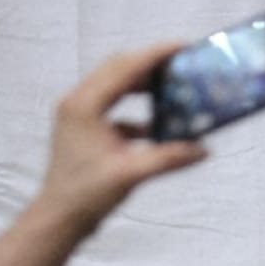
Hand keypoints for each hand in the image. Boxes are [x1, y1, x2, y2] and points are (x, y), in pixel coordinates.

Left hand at [31, 43, 209, 240]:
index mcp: (85, 105)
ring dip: (142, 84)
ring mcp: (78, 115)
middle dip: (150, 64)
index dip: (155, 55)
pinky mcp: (83, 129)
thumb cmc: (87, 194)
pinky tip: (157, 126)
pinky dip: (136, 111)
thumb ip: (168, 158)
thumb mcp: (131, 174)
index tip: (183, 48)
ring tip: (171, 87)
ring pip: (114, 86)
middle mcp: (78, 102)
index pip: (125, 68)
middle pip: (117, 69)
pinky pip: (113, 109)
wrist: (60, 218)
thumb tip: (204, 149)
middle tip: (181, 64)